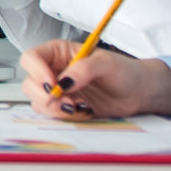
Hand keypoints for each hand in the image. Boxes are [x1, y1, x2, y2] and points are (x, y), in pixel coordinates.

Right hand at [21, 40, 170, 120]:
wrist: (140, 94)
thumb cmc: (125, 72)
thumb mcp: (106, 63)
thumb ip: (84, 69)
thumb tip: (65, 81)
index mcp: (59, 53)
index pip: (32, 58)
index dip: (37, 72)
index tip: (53, 84)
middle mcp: (54, 71)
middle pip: (30, 83)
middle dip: (46, 96)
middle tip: (67, 101)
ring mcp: (59, 91)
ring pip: (38, 101)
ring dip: (56, 109)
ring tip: (79, 107)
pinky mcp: (65, 107)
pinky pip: (52, 115)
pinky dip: (65, 117)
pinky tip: (83, 112)